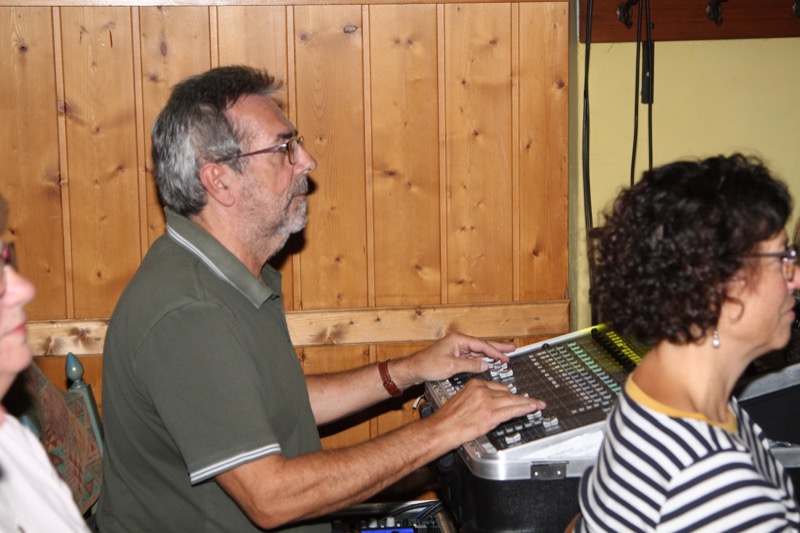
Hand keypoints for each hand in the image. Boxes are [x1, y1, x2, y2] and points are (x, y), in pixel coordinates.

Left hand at [393, 332, 515, 386]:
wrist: (414, 369)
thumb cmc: (427, 365)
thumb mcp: (451, 367)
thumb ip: (470, 365)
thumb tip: (485, 365)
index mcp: (458, 340)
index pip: (481, 345)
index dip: (495, 351)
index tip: (506, 356)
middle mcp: (458, 342)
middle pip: (482, 345)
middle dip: (498, 347)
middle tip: (512, 348)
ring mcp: (457, 349)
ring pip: (478, 351)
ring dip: (491, 354)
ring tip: (505, 355)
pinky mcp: (455, 356)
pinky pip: (472, 357)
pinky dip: (482, 360)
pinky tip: (489, 362)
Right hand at [427, 378, 545, 445]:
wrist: (441, 429)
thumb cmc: (448, 418)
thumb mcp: (463, 399)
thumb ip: (477, 398)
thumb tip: (489, 403)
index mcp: (475, 384)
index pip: (498, 386)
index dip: (509, 393)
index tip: (516, 396)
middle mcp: (482, 390)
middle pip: (508, 392)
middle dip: (520, 398)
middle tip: (532, 401)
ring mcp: (488, 402)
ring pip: (513, 400)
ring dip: (527, 403)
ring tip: (538, 404)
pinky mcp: (491, 414)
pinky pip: (512, 410)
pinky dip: (525, 409)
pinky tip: (532, 408)